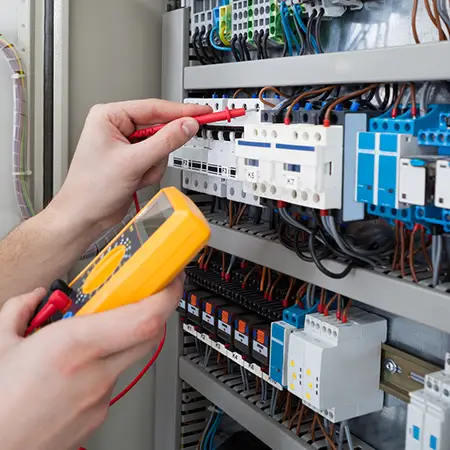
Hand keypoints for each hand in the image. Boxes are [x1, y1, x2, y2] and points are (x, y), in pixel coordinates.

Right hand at [0, 275, 182, 449]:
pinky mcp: (98, 417)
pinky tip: (75, 371)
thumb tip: (36, 297)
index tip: (169, 279)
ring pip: (129, 357)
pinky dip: (102, 368)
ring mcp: (100, 399)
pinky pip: (112, 381)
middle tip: (140, 297)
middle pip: (150, 334)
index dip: (166, 295)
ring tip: (87, 340)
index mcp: (73, 347)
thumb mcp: (0, 344)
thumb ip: (22, 310)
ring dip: (119, 341)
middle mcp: (94, 374)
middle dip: (152, 311)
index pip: (144, 318)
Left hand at [49, 99, 210, 232]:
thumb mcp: (133, 162)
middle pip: (159, 129)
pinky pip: (156, 161)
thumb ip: (165, 141)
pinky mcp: (133, 160)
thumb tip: (187, 126)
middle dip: (158, 152)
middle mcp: (117, 127)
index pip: (153, 108)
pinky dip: (151, 173)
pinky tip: (136, 180)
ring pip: (161, 148)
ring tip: (136, 176)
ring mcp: (126, 145)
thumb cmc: (91, 189)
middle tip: (156, 159)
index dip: (181, 111)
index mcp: (110, 116)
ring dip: (153, 166)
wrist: (85, 216)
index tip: (201, 112)